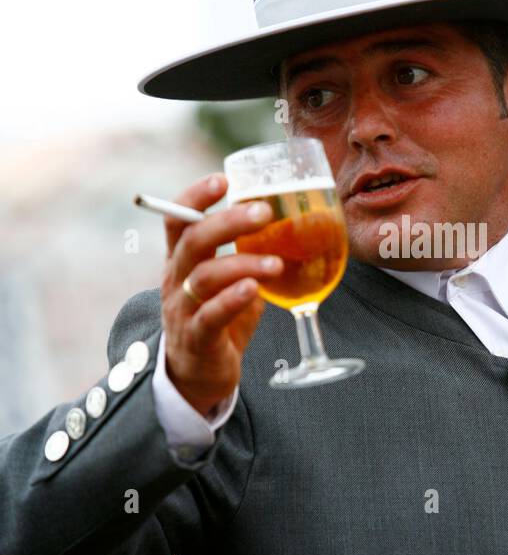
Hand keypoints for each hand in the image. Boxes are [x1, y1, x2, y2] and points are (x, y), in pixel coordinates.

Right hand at [161, 173, 281, 414]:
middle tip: (263, 212)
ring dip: (242, 264)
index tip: (222, 178)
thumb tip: (285, 223)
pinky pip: (210, 316)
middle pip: (193, 241)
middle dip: (228, 221)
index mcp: (181, 260)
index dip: (195, 196)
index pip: (177, 219)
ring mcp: (183, 310)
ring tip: (275, 263)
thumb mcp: (226, 281)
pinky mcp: (197, 339)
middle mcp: (176, 280)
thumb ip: (245, 254)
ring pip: (204, 277)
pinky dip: (232, 300)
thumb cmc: (216, 319)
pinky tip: (254, 289)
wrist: (196, 376)